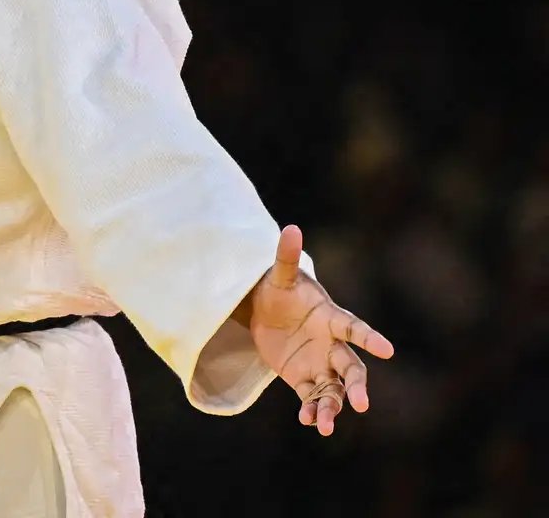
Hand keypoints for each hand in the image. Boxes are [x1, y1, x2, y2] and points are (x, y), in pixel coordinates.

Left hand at [245, 225, 395, 435]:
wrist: (265, 312)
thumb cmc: (279, 290)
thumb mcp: (277, 276)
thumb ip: (284, 257)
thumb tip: (290, 228)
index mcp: (330, 318)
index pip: (353, 328)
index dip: (369, 337)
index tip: (388, 350)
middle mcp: (331, 345)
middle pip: (351, 367)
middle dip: (358, 385)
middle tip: (362, 404)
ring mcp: (319, 364)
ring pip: (334, 390)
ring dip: (332, 407)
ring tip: (324, 425)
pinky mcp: (303, 379)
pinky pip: (312, 397)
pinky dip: (312, 410)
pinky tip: (308, 422)